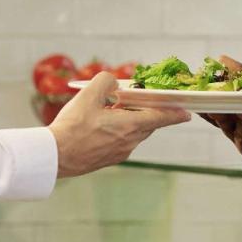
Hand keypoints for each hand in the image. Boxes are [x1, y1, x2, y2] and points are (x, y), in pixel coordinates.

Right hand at [48, 71, 189, 177]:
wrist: (54, 156)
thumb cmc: (72, 127)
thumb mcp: (88, 95)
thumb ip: (105, 82)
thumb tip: (113, 83)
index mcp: (130, 126)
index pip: (161, 118)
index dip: (174, 114)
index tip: (186, 113)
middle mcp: (130, 141)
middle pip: (147, 124)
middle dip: (146, 112)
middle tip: (138, 101)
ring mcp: (120, 152)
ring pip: (134, 133)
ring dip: (130, 121)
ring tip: (112, 110)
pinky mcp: (109, 159)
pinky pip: (121, 141)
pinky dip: (118, 131)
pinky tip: (101, 125)